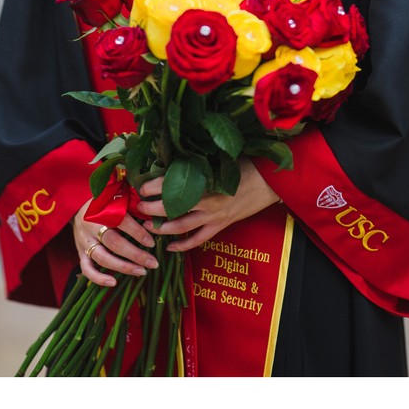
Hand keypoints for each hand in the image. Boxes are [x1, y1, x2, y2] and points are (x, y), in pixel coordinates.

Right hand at [72, 199, 159, 288]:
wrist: (79, 208)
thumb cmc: (106, 204)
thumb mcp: (117, 199)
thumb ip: (133, 207)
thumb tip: (153, 219)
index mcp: (102, 210)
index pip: (122, 222)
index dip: (138, 233)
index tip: (152, 243)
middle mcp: (92, 226)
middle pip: (114, 242)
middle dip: (135, 254)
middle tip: (153, 263)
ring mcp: (85, 241)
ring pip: (102, 257)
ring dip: (123, 267)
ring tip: (141, 272)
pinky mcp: (80, 252)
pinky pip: (87, 269)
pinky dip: (98, 278)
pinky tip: (113, 283)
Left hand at [136, 157, 279, 252]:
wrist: (269, 181)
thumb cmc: (245, 165)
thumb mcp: (220, 161)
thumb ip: (199, 165)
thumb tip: (173, 162)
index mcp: (206, 181)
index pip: (173, 184)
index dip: (155, 186)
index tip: (141, 185)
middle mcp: (207, 201)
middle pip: (172, 207)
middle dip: (152, 208)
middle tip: (139, 206)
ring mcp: (214, 216)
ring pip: (182, 226)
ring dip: (162, 227)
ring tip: (147, 225)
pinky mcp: (220, 226)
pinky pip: (197, 240)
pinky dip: (182, 245)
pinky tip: (168, 247)